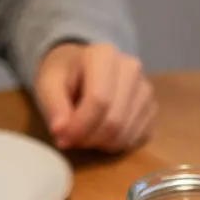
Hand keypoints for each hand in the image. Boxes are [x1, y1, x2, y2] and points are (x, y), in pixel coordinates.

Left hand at [34, 42, 155, 152]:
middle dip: (90, 138)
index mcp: (104, 55)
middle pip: (115, 119)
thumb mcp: (48, 84)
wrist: (82, 68)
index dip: (80, 126)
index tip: (62, 138)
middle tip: (71, 140)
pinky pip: (139, 137)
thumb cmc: (64, 76)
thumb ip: (53, 106)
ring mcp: (145, 89)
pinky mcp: (152, 107)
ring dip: (102, 144)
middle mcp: (131, 68)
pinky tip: (102, 135)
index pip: (99, 100)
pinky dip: (117, 144)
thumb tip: (61, 131)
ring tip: (85, 136)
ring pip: (127, 131)